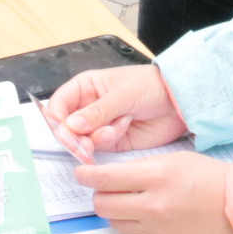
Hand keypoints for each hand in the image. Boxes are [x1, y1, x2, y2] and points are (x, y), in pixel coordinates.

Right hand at [44, 65, 188, 160]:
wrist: (177, 102)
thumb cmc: (150, 86)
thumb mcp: (122, 95)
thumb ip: (96, 111)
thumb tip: (70, 125)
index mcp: (84, 87)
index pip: (57, 105)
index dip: (56, 119)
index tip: (64, 131)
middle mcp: (87, 107)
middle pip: (64, 127)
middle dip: (73, 138)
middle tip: (84, 145)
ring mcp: (98, 125)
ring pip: (80, 140)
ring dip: (95, 139)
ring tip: (116, 129)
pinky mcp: (111, 140)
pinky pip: (98, 147)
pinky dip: (108, 141)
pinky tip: (124, 128)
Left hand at [85, 150, 232, 233]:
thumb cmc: (211, 179)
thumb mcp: (176, 160)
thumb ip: (142, 168)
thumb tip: (112, 174)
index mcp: (157, 177)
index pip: (105, 178)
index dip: (85, 175)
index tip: (81, 173)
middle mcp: (153, 204)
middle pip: (102, 204)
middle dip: (98, 194)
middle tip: (105, 188)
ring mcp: (156, 228)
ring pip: (114, 222)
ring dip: (114, 211)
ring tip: (127, 202)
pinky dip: (134, 224)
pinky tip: (148, 215)